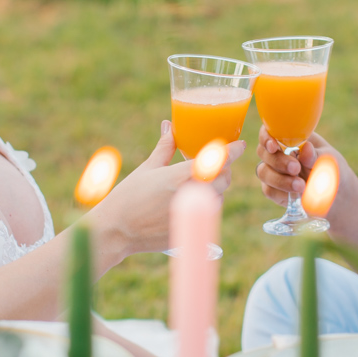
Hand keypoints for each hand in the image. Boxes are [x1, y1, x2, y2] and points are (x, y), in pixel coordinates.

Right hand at [88, 121, 244, 266]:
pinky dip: (204, 205)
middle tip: (213, 164)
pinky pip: (207, 214)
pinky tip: (188, 202)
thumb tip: (169, 126)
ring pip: (218, 197)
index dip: (234, 151)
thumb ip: (165, 147)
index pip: (220, 160)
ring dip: (214, 188)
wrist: (117, 231)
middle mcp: (193, 194)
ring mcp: (194, 214)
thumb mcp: (147, 168)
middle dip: (222, 170)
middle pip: (224, 179)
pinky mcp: (191, 229)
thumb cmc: (128, 197)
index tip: (240, 145)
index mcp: (183, 175)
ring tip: (197, 183)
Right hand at [255, 125, 344, 209]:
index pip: (270, 131)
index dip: (266, 137)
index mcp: (290, 138)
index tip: (274, 146)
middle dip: (278, 161)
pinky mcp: (274, 190)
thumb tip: (306, 147)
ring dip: (279, 179)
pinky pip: (269, 190)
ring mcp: (274, 171)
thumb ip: (316, 155)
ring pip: (263, 172)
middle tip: (296, 168)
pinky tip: (296, 195)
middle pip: (263, 152)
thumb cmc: (332, 169)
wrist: (338, 194)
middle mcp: (278, 153)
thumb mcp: (329, 160)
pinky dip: (281, 193)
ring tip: (301, 186)